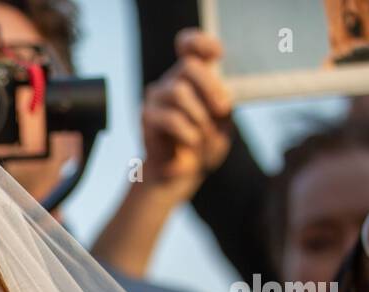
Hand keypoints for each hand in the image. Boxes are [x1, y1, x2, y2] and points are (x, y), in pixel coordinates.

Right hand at [140, 29, 233, 200]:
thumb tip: (221, 101)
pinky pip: (168, 118)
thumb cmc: (204, 142)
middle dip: (211, 87)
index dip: (201, 42)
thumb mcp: (222, 121)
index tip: (219, 55)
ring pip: (178, 92)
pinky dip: (186, 132)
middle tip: (222, 110)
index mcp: (193, 75)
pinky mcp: (146, 117)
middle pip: (189, 66)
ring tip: (205, 135)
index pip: (189, 44)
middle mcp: (172, 80)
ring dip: (199, 116)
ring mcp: (157, 98)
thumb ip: (222, 104)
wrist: (182, 171)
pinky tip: (192, 142)